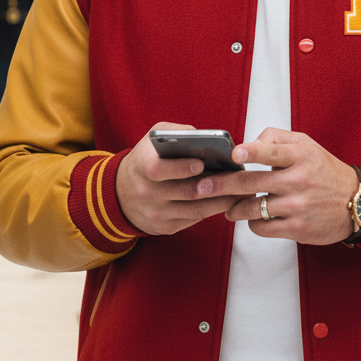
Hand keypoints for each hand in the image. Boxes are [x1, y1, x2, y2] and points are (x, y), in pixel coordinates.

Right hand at [116, 122, 247, 235]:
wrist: (120, 193)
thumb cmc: (144, 159)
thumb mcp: (152, 138)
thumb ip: (175, 132)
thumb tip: (201, 136)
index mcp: (141, 168)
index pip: (158, 170)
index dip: (180, 168)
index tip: (201, 163)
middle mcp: (146, 193)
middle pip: (185, 192)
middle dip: (214, 185)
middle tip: (237, 178)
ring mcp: (156, 213)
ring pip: (195, 210)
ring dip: (221, 201)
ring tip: (240, 190)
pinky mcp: (165, 227)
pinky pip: (194, 220)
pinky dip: (212, 210)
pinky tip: (228, 201)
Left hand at [210, 129, 359, 243]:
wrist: (357, 203)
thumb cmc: (324, 171)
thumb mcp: (307, 145)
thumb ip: (276, 138)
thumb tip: (247, 143)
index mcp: (300, 156)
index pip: (272, 151)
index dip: (252, 151)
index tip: (234, 154)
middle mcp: (298, 180)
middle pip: (251, 182)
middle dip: (222, 185)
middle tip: (202, 186)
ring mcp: (298, 206)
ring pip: (252, 208)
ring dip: (234, 208)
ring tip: (227, 207)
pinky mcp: (297, 228)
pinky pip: (262, 227)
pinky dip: (252, 222)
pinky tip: (253, 218)